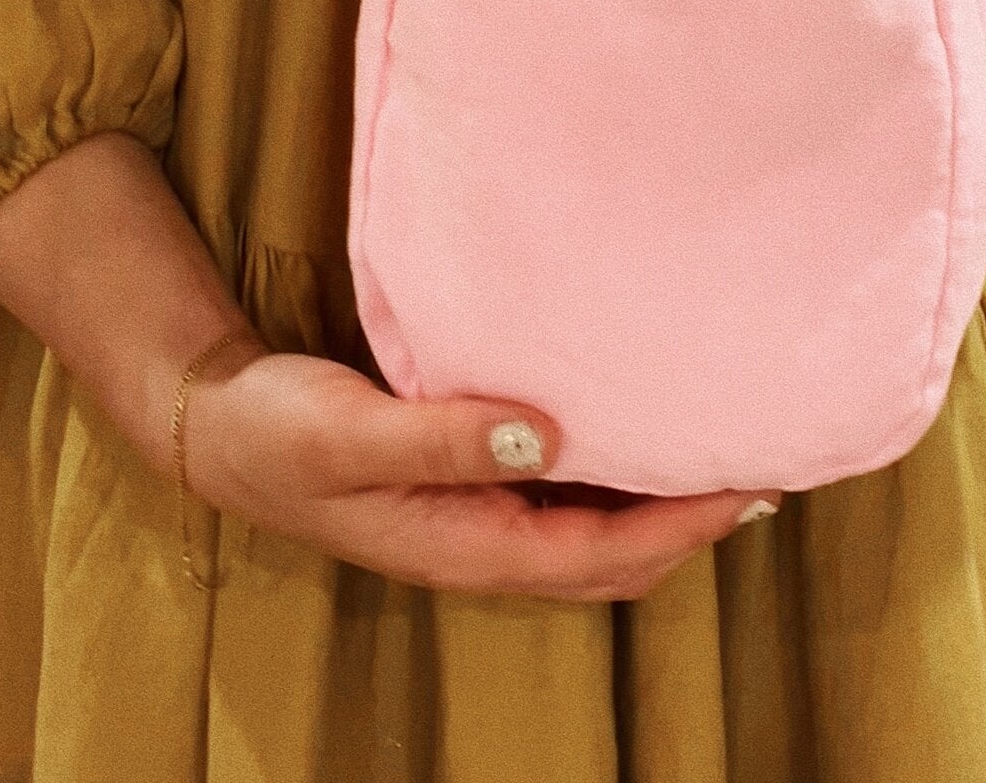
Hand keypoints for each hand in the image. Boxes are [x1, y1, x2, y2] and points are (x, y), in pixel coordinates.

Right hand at [180, 338, 781, 603]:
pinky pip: (563, 500)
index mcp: (466, 544)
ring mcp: (475, 521)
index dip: (680, 528)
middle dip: (691, 525)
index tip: (748, 487)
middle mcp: (482, 543)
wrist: (221, 426)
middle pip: (614, 559)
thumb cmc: (282, 430)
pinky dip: (614, 480)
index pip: (601, 555)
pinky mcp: (467, 487)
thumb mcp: (355, 432)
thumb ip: (446, 438)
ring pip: (593, 534)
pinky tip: (633, 434)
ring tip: (720, 453)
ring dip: (660, 507)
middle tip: (764, 470)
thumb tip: (546, 434)